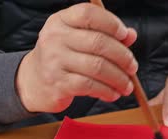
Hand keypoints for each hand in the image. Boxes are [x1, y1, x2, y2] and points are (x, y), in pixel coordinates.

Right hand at [16, 3, 137, 112]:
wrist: (34, 81)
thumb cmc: (63, 57)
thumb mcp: (79, 40)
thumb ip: (105, 35)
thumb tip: (131, 35)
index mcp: (61, 20)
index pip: (89, 14)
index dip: (111, 23)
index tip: (126, 36)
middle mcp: (55, 37)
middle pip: (98, 43)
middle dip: (122, 57)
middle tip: (132, 67)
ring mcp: (54, 60)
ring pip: (97, 67)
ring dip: (118, 78)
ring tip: (127, 85)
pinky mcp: (58, 83)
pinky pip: (90, 86)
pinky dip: (107, 91)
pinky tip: (113, 94)